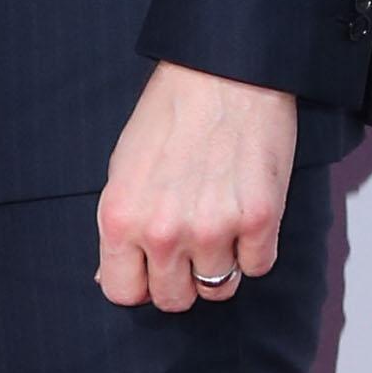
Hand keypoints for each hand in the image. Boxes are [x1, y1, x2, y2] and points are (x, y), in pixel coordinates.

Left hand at [96, 63, 297, 311]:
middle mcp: (163, 232)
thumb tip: (112, 277)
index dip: (140, 282)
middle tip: (191, 243)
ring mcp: (213, 229)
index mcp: (120, 220)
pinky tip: (246, 210)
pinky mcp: (259, 219)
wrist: (223, 73)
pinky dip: (256, 247)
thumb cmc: (170, 114)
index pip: (123, 293)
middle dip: (182, 279)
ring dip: (221, 264)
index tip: (152, 266)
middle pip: (174, 300)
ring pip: (220, 289)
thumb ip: (120, 229)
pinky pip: (259, 266)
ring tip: (220, 221)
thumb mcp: (123, 170)